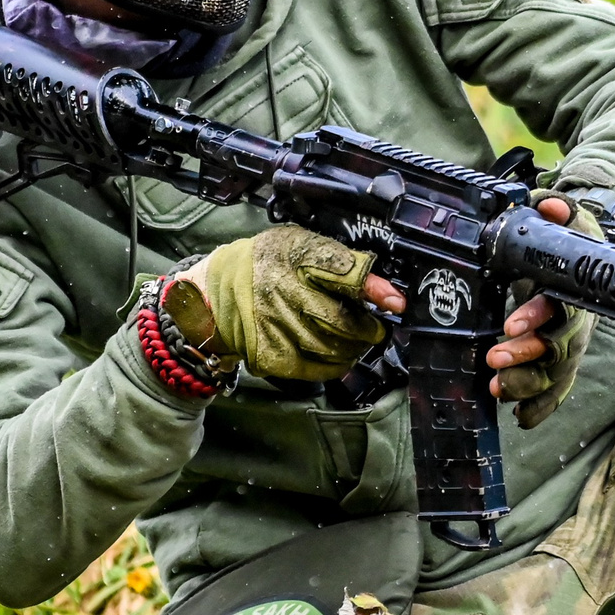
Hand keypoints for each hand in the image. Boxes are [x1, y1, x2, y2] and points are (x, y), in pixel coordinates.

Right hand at [163, 225, 398, 383]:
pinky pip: (319, 368)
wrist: (217, 294)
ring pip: (336, 348)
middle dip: (369, 328)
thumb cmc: (266, 265)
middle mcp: (285, 293)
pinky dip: (338, 364)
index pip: (343, 273)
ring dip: (355, 347)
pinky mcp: (273, 355)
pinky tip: (340, 354)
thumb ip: (340, 261)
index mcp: (295, 258)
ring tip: (356, 340)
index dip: (374, 289)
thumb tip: (383, 288)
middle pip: (344, 321)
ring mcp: (277, 328)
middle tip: (375, 326)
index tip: (397, 302)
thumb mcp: (300, 246)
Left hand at [487, 194, 601, 427]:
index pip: (559, 307)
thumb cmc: (571, 241)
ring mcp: (570, 345)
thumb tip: (550, 204)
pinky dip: (541, 406)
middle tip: (495, 359)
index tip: (509, 325)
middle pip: (557, 348)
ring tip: (498, 389)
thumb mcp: (566, 219)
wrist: (588, 260)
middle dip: (526, 357)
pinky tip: (521, 418)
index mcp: (572, 290)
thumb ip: (558, 210)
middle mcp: (576, 323)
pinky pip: (556, 390)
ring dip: (527, 385)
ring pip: (555, 374)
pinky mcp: (563, 361)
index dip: (536, 318)